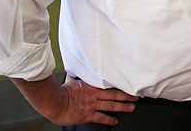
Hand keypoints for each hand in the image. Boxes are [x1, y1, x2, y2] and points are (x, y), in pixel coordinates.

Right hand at [12, 75, 137, 125]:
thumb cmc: (62, 91)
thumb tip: (83, 69)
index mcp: (92, 85)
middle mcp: (95, 95)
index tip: (130, 83)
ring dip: (123, 107)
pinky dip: (109, 119)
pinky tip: (115, 121)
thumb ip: (82, 77)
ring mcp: (93, 105)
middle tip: (137, 96)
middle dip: (127, 96)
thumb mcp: (75, 79)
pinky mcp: (88, 115)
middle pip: (115, 94)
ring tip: (132, 107)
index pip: (110, 84)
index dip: (121, 84)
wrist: (54, 102)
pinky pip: (101, 117)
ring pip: (112, 105)